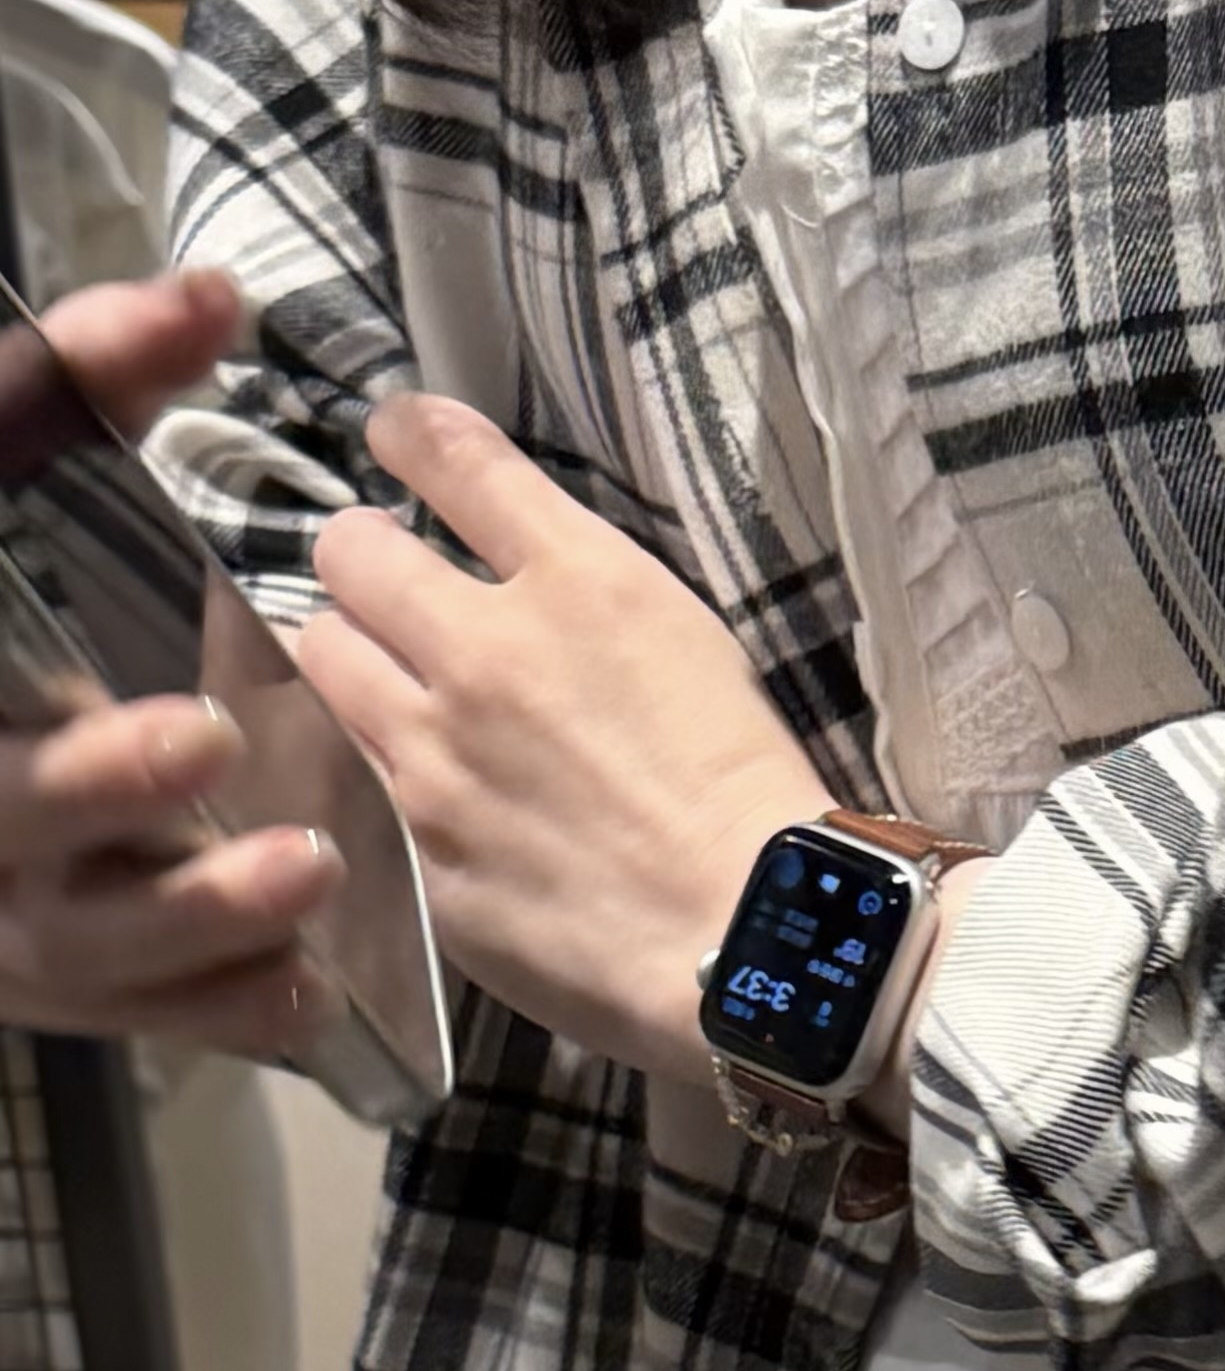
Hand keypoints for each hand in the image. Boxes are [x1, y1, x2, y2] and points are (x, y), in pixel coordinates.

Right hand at [0, 267, 348, 1066]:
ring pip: (81, 948)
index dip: (81, 742)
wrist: (33, 734)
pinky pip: (142, 1017)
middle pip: (10, 821)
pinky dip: (217, 1007)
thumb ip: (85, 379)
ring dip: (188, 918)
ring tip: (306, 871)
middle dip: (104, 793)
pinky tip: (308, 988)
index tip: (190, 712)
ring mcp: (11, 910)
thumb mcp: (12, 463)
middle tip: (214, 748)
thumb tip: (208, 296)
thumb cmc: (12, 602)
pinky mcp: (75, 980)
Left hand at [298, 393, 827, 1085]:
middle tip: (380, 572)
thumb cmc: (754, 790)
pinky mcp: (417, 846)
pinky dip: (385, 765)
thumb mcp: (691, 643)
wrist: (756, 938)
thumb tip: (519, 572)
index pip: (452, 459)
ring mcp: (434, 755)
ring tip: (380, 672)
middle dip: (361, 551)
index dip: (411, 433)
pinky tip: (436, 787)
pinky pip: (363, 776)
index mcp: (581, 583)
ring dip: (347, 648)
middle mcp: (484, 651)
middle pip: (352, 550)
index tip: (397, 433)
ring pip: (322, 654)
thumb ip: (588, 597)